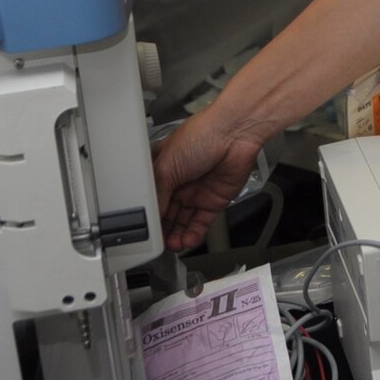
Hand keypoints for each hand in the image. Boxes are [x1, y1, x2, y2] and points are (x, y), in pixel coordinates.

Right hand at [153, 109, 266, 252]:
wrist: (234, 134)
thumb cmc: (200, 136)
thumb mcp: (166, 165)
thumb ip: (157, 193)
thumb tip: (152, 214)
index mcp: (162, 170)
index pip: (151, 198)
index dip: (148, 214)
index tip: (145, 230)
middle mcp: (179, 182)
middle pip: (167, 213)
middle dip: (162, 229)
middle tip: (158, 243)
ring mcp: (197, 192)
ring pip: (183, 221)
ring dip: (177, 235)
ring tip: (172, 245)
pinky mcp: (214, 200)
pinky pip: (201, 222)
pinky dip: (194, 234)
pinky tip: (186, 240)